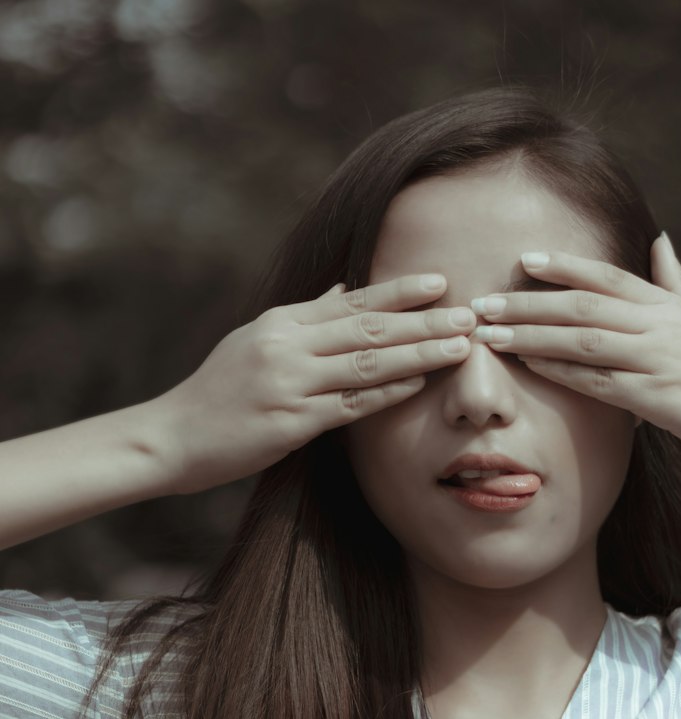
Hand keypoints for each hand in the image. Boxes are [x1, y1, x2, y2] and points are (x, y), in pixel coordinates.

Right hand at [153, 274, 475, 494]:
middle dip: (423, 319)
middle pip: (367, 328)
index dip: (398, 292)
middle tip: (470, 312)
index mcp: (281, 323)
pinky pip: (349, 405)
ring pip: (366, 363)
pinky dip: (386, 393)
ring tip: (459, 345)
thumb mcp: (256, 341)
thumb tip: (346, 289)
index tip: (440, 282)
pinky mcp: (290, 423)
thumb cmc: (219, 392)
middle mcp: (286, 346)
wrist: (172, 436)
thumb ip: (306, 317)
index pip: (351, 302)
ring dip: (418, 352)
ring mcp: (288, 384)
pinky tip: (419, 383)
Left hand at [470, 235, 680, 473]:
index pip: (608, 276)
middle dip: (528, 302)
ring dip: (532, 336)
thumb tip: (658, 240)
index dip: (565, 266)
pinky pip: (600, 382)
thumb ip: (676, 282)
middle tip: (482, 301)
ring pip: (583, 340)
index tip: (523, 260)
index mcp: (670, 305)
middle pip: (583, 304)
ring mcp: (660, 360)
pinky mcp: (660, 399)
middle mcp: (662, 324)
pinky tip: (530, 370)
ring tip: (490, 335)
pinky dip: (562, 373)